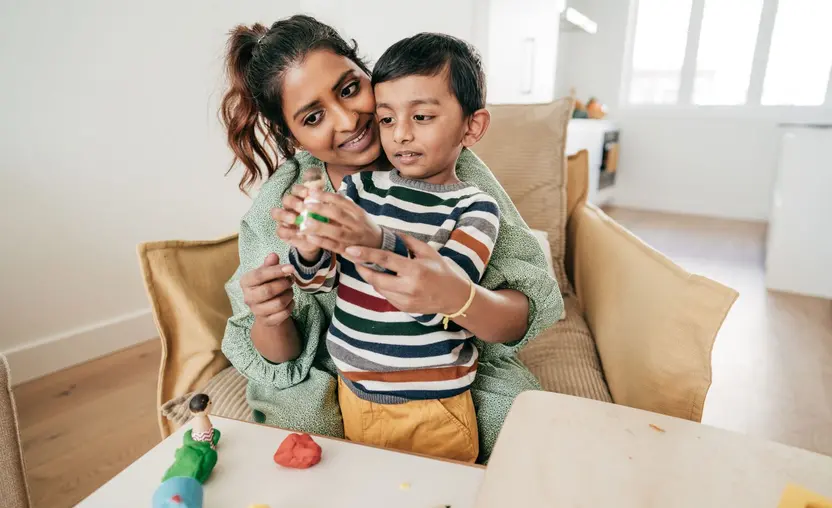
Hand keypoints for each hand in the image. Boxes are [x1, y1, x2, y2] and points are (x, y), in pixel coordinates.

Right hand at [240, 253, 294, 326]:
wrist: (264, 307)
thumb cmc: (266, 284)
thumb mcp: (267, 272)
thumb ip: (270, 264)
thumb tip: (273, 255)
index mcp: (246, 282)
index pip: (259, 276)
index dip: (276, 271)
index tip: (291, 267)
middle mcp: (248, 297)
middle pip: (269, 291)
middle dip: (284, 284)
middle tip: (291, 280)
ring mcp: (256, 311)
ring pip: (278, 303)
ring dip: (289, 295)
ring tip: (290, 290)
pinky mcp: (266, 321)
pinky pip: (283, 314)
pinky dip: (291, 306)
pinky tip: (290, 301)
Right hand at [271, 185, 321, 259]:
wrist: (322, 239)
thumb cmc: (324, 220)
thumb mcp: (327, 209)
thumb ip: (320, 193)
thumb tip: (316, 179)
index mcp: (300, 198)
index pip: (296, 189)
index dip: (300, 190)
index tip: (308, 193)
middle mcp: (290, 206)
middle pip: (286, 199)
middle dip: (293, 202)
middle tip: (301, 207)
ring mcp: (284, 219)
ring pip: (276, 213)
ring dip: (284, 215)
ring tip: (294, 219)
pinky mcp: (284, 232)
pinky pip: (280, 231)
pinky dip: (287, 232)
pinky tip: (297, 234)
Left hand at [298, 189, 382, 253]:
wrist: (379, 244)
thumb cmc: (363, 226)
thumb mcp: (358, 213)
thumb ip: (344, 205)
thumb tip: (324, 194)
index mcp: (358, 212)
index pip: (342, 201)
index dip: (326, 196)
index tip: (312, 192)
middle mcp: (357, 224)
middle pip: (338, 214)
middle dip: (321, 209)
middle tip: (305, 205)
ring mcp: (353, 238)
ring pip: (336, 232)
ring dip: (320, 227)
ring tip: (304, 222)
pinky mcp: (349, 250)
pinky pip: (335, 246)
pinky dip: (322, 242)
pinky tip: (310, 237)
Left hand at [342, 234, 469, 314]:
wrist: (454, 297)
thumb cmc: (441, 271)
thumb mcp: (427, 252)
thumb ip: (407, 241)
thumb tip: (389, 232)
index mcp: (414, 270)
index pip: (385, 260)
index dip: (366, 254)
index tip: (351, 250)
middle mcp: (408, 287)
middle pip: (375, 278)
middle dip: (362, 269)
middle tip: (356, 260)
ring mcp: (405, 300)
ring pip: (378, 288)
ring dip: (371, 278)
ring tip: (370, 268)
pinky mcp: (404, 308)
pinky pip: (386, 296)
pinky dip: (382, 287)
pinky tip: (386, 279)